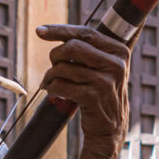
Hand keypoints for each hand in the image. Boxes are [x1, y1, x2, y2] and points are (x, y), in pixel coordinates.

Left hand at [37, 24, 129, 157]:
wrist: (110, 128)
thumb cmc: (100, 92)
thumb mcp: (102, 66)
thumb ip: (86, 46)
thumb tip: (44, 30)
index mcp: (119, 51)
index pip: (85, 33)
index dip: (59, 30)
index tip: (39, 31)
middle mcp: (116, 65)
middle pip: (72, 47)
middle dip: (55, 56)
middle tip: (53, 67)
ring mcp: (106, 82)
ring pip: (63, 67)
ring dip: (50, 76)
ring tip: (51, 83)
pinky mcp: (93, 98)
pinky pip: (61, 85)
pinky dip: (52, 88)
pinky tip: (54, 93)